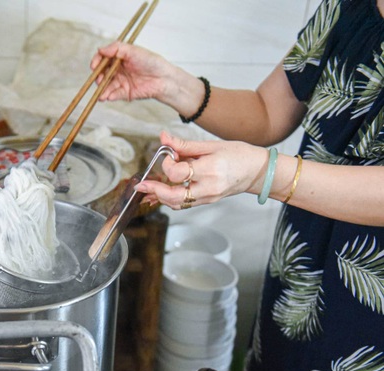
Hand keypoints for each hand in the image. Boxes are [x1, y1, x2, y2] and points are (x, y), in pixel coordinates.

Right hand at [90, 42, 172, 101]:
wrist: (164, 78)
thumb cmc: (152, 62)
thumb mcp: (134, 51)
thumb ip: (116, 48)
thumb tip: (100, 49)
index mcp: (119, 58)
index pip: (103, 59)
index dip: (96, 62)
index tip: (93, 66)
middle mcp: (118, 70)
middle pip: (102, 73)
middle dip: (98, 77)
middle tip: (98, 80)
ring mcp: (121, 81)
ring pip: (107, 86)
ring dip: (102, 90)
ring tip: (102, 94)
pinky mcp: (125, 93)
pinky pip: (114, 94)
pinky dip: (110, 96)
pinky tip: (108, 97)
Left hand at [135, 132, 267, 208]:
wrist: (257, 171)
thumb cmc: (238, 154)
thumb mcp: (210, 145)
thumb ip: (183, 145)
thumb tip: (163, 138)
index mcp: (210, 170)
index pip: (179, 173)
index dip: (167, 165)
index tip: (167, 156)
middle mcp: (209, 187)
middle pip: (175, 197)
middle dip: (155, 191)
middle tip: (141, 185)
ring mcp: (208, 197)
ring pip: (177, 203)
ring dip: (160, 197)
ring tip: (148, 188)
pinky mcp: (207, 201)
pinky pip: (184, 204)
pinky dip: (170, 199)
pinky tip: (159, 193)